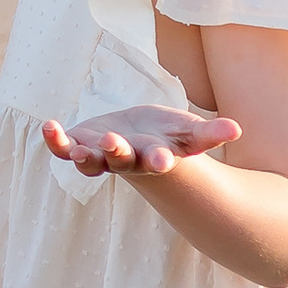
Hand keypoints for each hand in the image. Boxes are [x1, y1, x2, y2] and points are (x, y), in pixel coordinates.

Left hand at [44, 104, 241, 179]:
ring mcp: (101, 156)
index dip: (161, 159)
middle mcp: (127, 160)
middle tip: (116, 143)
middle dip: (119, 153)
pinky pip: (64, 148)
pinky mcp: (80, 146)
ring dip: (83, 156)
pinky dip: (56, 140)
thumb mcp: (189, 132)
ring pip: (91, 161)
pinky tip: (49, 126)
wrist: (136, 139)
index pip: (158, 160)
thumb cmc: (167, 135)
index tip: (164, 159)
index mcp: (155, 157)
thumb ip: (210, 133)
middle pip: (122, 161)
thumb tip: (237, 129)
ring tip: (78, 148)